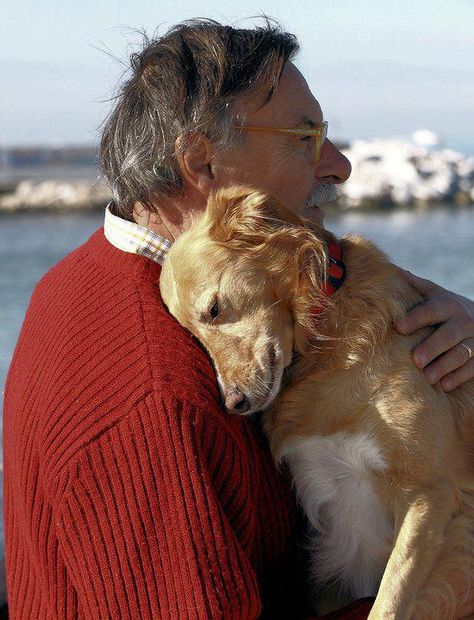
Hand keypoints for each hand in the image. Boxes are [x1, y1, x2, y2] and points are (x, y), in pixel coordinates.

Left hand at [395, 270, 473, 391]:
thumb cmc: (447, 308)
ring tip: (427, 378)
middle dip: (432, 347)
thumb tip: (389, 269)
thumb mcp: (435, 294)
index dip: (415, 318)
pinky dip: (459, 377)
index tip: (398, 327)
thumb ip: (414, 284)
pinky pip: (472, 367)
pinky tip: (444, 385)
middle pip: (448, 335)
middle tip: (415, 360)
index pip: (431, 310)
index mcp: (448, 304)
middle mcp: (464, 321)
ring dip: (444, 366)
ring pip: (461, 353)